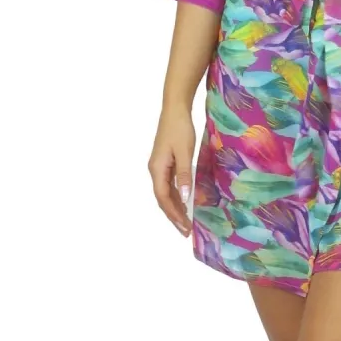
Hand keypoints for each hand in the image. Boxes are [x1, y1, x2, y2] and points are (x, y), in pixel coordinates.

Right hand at [149, 106, 195, 236]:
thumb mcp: (185, 152)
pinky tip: (185, 203)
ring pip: (165, 193)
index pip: (164, 198)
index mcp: (157, 169)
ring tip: (186, 222)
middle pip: (163, 199)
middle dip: (174, 216)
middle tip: (186, 231)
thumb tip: (185, 196)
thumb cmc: (179, 129)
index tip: (184, 227)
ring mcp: (159, 167)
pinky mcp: (165, 163)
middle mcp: (155, 170)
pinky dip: (176, 196)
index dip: (174, 214)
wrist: (174, 109)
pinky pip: (169, 185)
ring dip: (175, 208)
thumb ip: (184, 174)